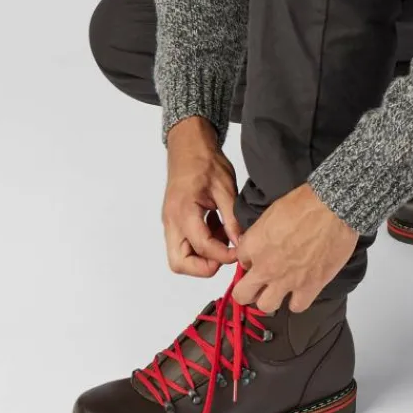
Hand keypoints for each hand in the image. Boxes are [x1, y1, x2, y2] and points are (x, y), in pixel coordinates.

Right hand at [161, 116, 242, 277]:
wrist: (188, 145)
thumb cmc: (205, 161)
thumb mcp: (225, 188)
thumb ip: (232, 218)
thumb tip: (241, 243)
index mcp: (183, 211)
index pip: (202, 247)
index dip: (224, 255)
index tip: (241, 252)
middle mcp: (172, 221)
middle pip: (179, 262)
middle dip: (204, 267)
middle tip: (226, 255)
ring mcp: (171, 222)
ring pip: (179, 257)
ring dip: (202, 256)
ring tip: (224, 238)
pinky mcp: (175, 221)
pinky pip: (185, 244)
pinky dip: (201, 245)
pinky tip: (219, 229)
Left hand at [231, 183, 358, 312]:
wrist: (332, 209)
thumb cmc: (305, 203)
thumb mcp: (272, 211)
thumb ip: (260, 232)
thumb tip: (260, 240)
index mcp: (254, 245)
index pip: (240, 261)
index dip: (250, 260)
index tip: (258, 257)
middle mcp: (265, 266)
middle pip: (242, 294)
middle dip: (248, 290)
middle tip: (258, 284)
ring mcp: (286, 280)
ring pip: (265, 306)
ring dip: (270, 298)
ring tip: (279, 289)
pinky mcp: (309, 287)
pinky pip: (296, 307)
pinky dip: (298, 301)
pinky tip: (301, 291)